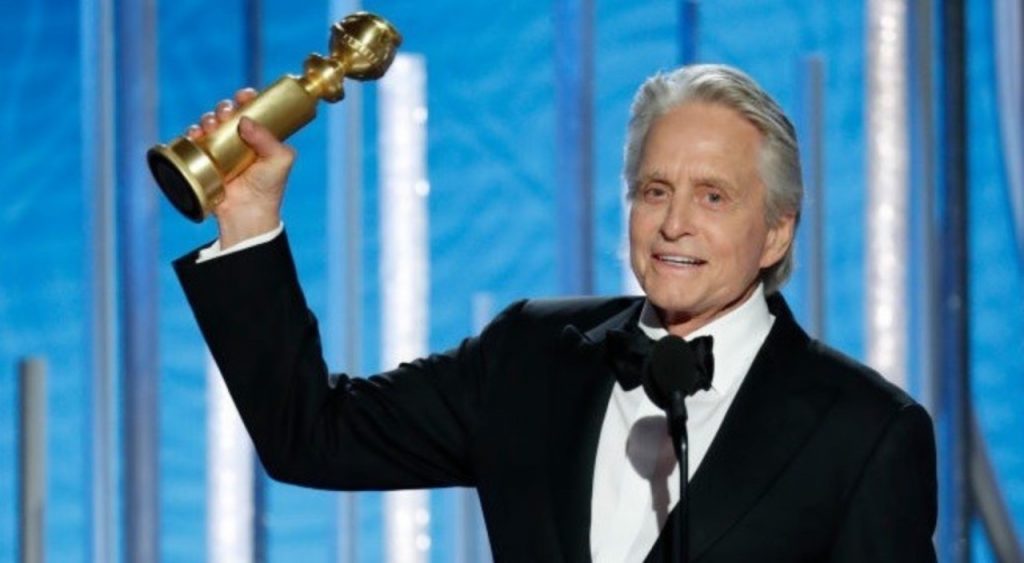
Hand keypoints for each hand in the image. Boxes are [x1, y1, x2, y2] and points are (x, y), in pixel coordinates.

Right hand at [186, 88, 295, 247]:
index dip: (247, 99)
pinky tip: (195, 134)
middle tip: (225, 113)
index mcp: (261, 137)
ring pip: (211, 125)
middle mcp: (241, 141)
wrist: (247, 214)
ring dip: (208, 119)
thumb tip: (245, 120)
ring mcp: (222, 151)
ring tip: (210, 125)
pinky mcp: (206, 162)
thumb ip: (268, 139)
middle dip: (224, 108)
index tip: (244, 95)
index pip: (253, 111)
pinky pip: (196, 141)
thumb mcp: (279, 161)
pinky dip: (193, 134)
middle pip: (229, 114)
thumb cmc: (268, 189)